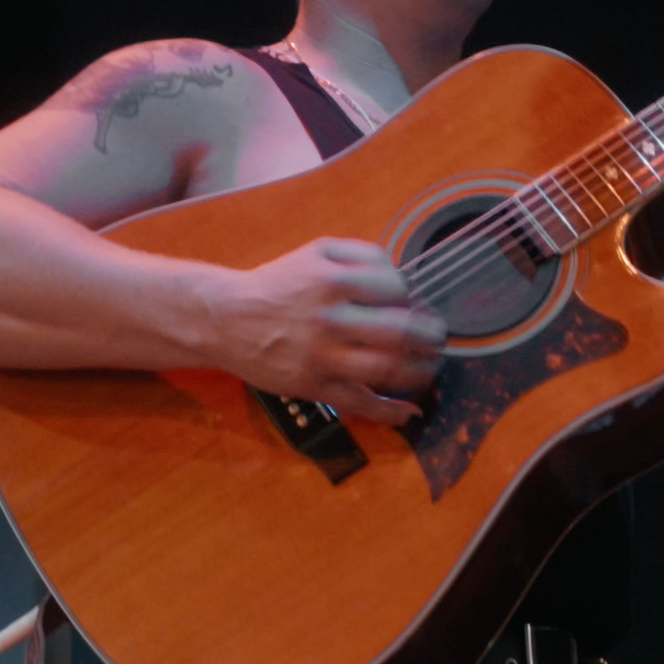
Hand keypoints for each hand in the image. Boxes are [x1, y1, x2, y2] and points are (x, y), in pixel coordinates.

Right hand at [215, 237, 444, 425]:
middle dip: (430, 337)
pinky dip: (391, 412)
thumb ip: (362, 255)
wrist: (225, 318)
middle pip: (401, 332)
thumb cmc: (278, 284)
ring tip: (430, 367)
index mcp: (334, 281)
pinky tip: (410, 411)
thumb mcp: (317, 251)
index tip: (413, 306)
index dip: (411, 298)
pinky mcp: (314, 386)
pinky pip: (360, 403)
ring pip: (388, 370)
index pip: (397, 290)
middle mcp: (330, 319)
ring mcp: (323, 357)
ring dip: (421, 372)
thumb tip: (403, 277)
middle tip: (438, 339)